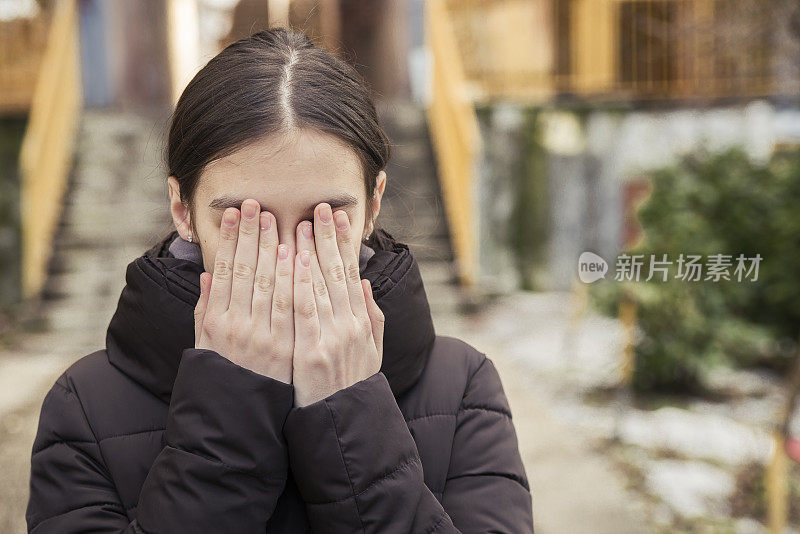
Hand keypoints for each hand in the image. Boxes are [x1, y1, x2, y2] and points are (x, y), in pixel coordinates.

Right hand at [193, 199, 294, 382]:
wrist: (238, 421)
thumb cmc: (222, 380)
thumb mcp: (204, 345)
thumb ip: (206, 310)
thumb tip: (209, 274)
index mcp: (215, 322)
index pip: (224, 271)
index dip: (229, 239)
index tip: (233, 213)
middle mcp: (236, 326)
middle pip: (246, 270)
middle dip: (251, 234)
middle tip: (255, 205)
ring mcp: (262, 337)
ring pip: (268, 283)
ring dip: (272, 248)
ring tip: (275, 219)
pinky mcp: (285, 348)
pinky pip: (290, 306)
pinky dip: (292, 278)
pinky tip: (293, 254)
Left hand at [291, 202, 384, 406]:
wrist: (343, 423)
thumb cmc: (352, 386)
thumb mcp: (371, 351)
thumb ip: (370, 316)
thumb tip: (362, 281)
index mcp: (362, 322)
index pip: (350, 274)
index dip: (343, 243)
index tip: (337, 217)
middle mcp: (350, 325)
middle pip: (337, 273)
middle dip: (328, 237)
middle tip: (321, 207)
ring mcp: (332, 338)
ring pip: (320, 285)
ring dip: (310, 252)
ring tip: (302, 223)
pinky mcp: (312, 352)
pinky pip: (304, 310)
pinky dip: (300, 282)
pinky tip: (294, 259)